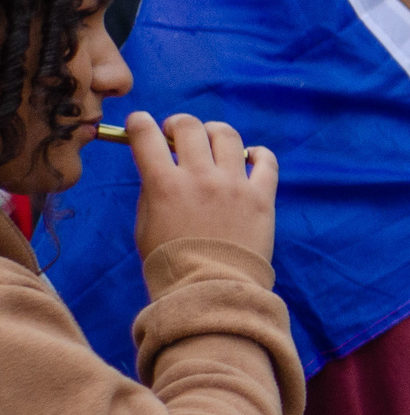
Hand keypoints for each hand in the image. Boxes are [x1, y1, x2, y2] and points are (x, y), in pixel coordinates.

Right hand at [129, 111, 278, 264]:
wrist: (210, 291)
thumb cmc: (170, 264)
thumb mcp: (145, 226)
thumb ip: (152, 191)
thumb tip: (160, 167)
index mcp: (164, 185)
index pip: (146, 136)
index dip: (139, 123)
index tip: (140, 123)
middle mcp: (200, 177)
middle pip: (189, 127)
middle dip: (178, 124)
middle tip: (176, 134)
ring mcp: (234, 185)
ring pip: (227, 135)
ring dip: (215, 133)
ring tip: (211, 142)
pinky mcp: (262, 197)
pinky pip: (266, 161)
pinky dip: (257, 154)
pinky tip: (250, 158)